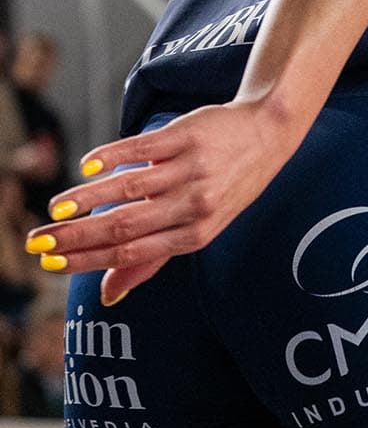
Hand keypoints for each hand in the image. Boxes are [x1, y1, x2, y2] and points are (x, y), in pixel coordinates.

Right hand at [25, 99, 296, 304]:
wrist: (269, 132)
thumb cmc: (228, 186)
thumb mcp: (201, 228)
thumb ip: (153, 258)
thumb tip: (110, 295)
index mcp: (194, 235)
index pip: (132, 253)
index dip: (88, 260)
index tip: (51, 264)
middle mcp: (193, 205)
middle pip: (125, 225)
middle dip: (75, 236)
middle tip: (38, 242)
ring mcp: (190, 169)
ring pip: (129, 188)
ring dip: (87, 198)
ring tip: (55, 208)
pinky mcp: (186, 136)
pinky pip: (142, 148)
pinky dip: (111, 156)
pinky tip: (87, 166)